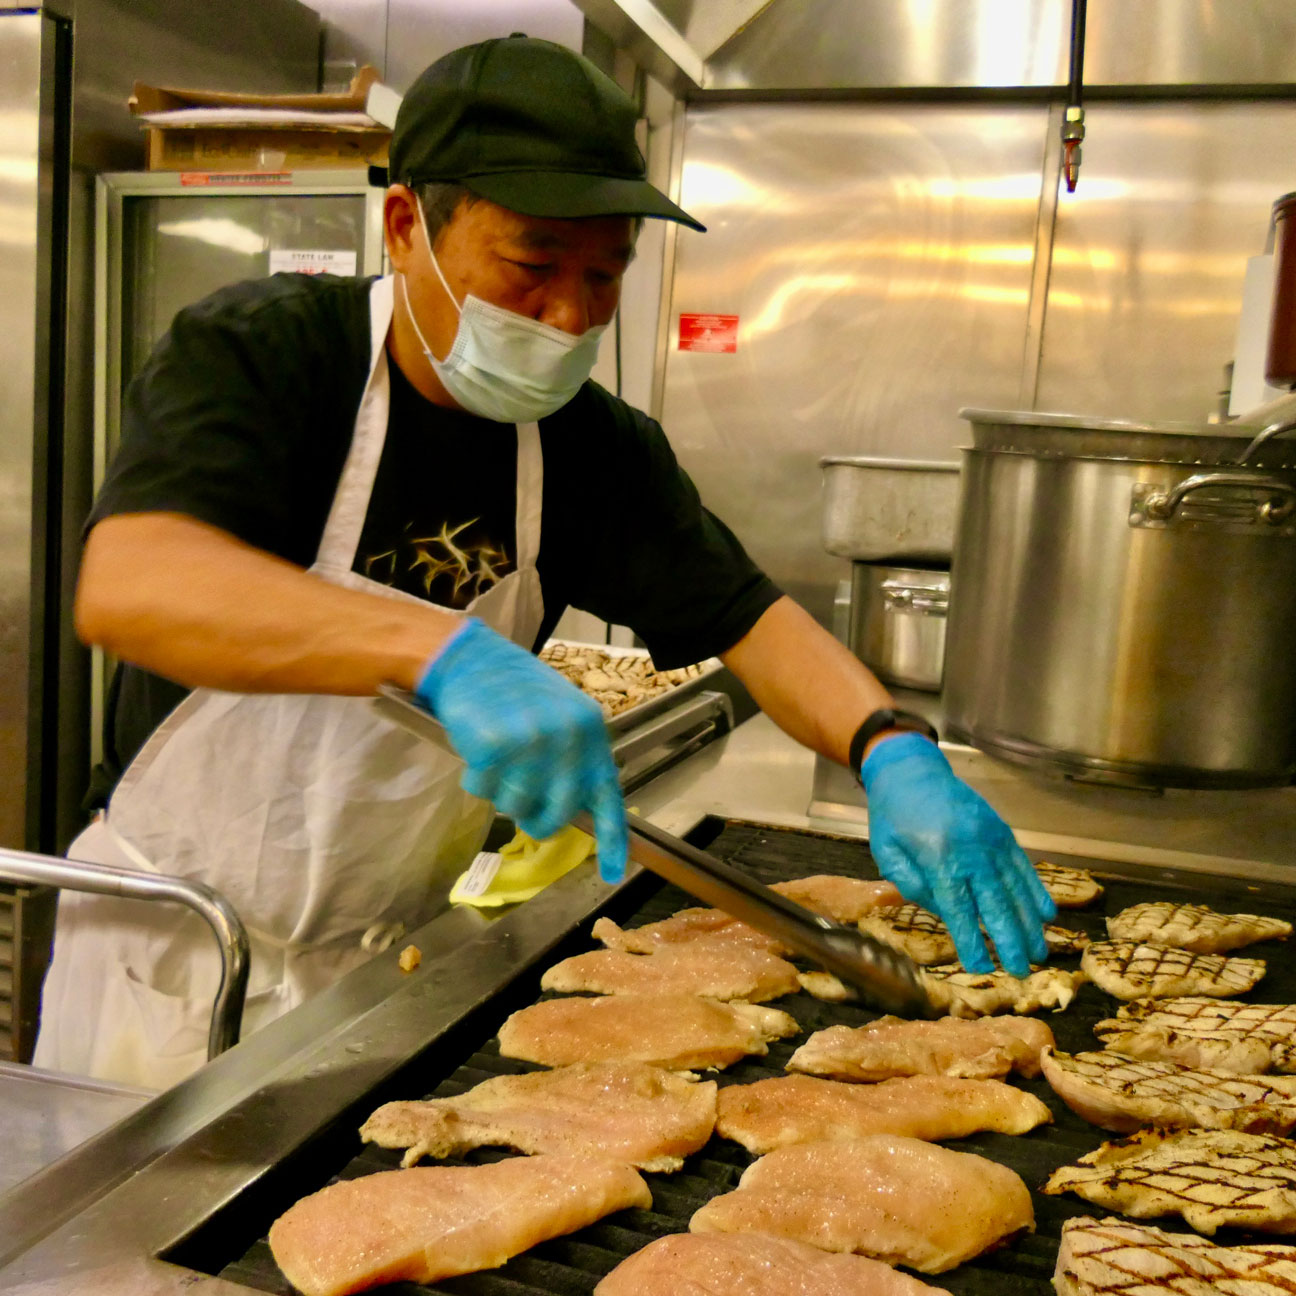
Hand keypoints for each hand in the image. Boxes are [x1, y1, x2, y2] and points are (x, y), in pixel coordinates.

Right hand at [414, 619, 627, 882]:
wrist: (471, 657)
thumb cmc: (515, 689)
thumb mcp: (561, 716)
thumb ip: (573, 759)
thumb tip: (578, 808)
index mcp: (591, 732)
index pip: (609, 797)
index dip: (613, 840)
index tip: (613, 874)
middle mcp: (568, 738)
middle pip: (557, 814)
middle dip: (535, 819)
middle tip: (519, 804)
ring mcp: (531, 742)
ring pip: (515, 805)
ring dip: (499, 791)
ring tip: (495, 757)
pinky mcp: (494, 745)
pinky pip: (482, 788)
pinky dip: (474, 778)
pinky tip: (475, 749)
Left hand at [860, 733, 1055, 976]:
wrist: (911, 769)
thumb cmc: (893, 815)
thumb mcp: (887, 853)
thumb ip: (914, 886)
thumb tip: (948, 914)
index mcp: (938, 856)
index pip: (959, 909)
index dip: (972, 941)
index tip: (981, 968)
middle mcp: (971, 849)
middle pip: (996, 903)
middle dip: (1010, 940)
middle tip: (1022, 971)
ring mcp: (991, 838)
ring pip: (1016, 888)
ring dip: (1030, 923)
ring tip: (1039, 953)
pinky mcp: (1002, 831)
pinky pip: (1024, 867)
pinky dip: (1037, 892)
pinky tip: (1047, 916)